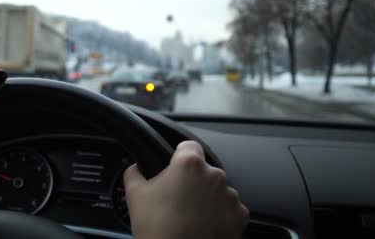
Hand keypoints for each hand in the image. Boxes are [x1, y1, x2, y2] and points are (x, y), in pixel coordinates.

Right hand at [124, 141, 248, 238]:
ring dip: (207, 198)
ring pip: (217, 189)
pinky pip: (229, 208)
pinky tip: (204, 225)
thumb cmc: (158, 228)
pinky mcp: (239, 215)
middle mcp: (214, 175)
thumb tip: (136, 168)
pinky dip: (220, 215)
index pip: (189, 145)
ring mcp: (230, 196)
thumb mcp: (135, 194)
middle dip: (193, 181)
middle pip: (203, 170)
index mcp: (189, 164)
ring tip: (191, 216)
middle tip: (178, 199)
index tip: (175, 167)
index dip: (179, 155)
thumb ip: (135, 172)